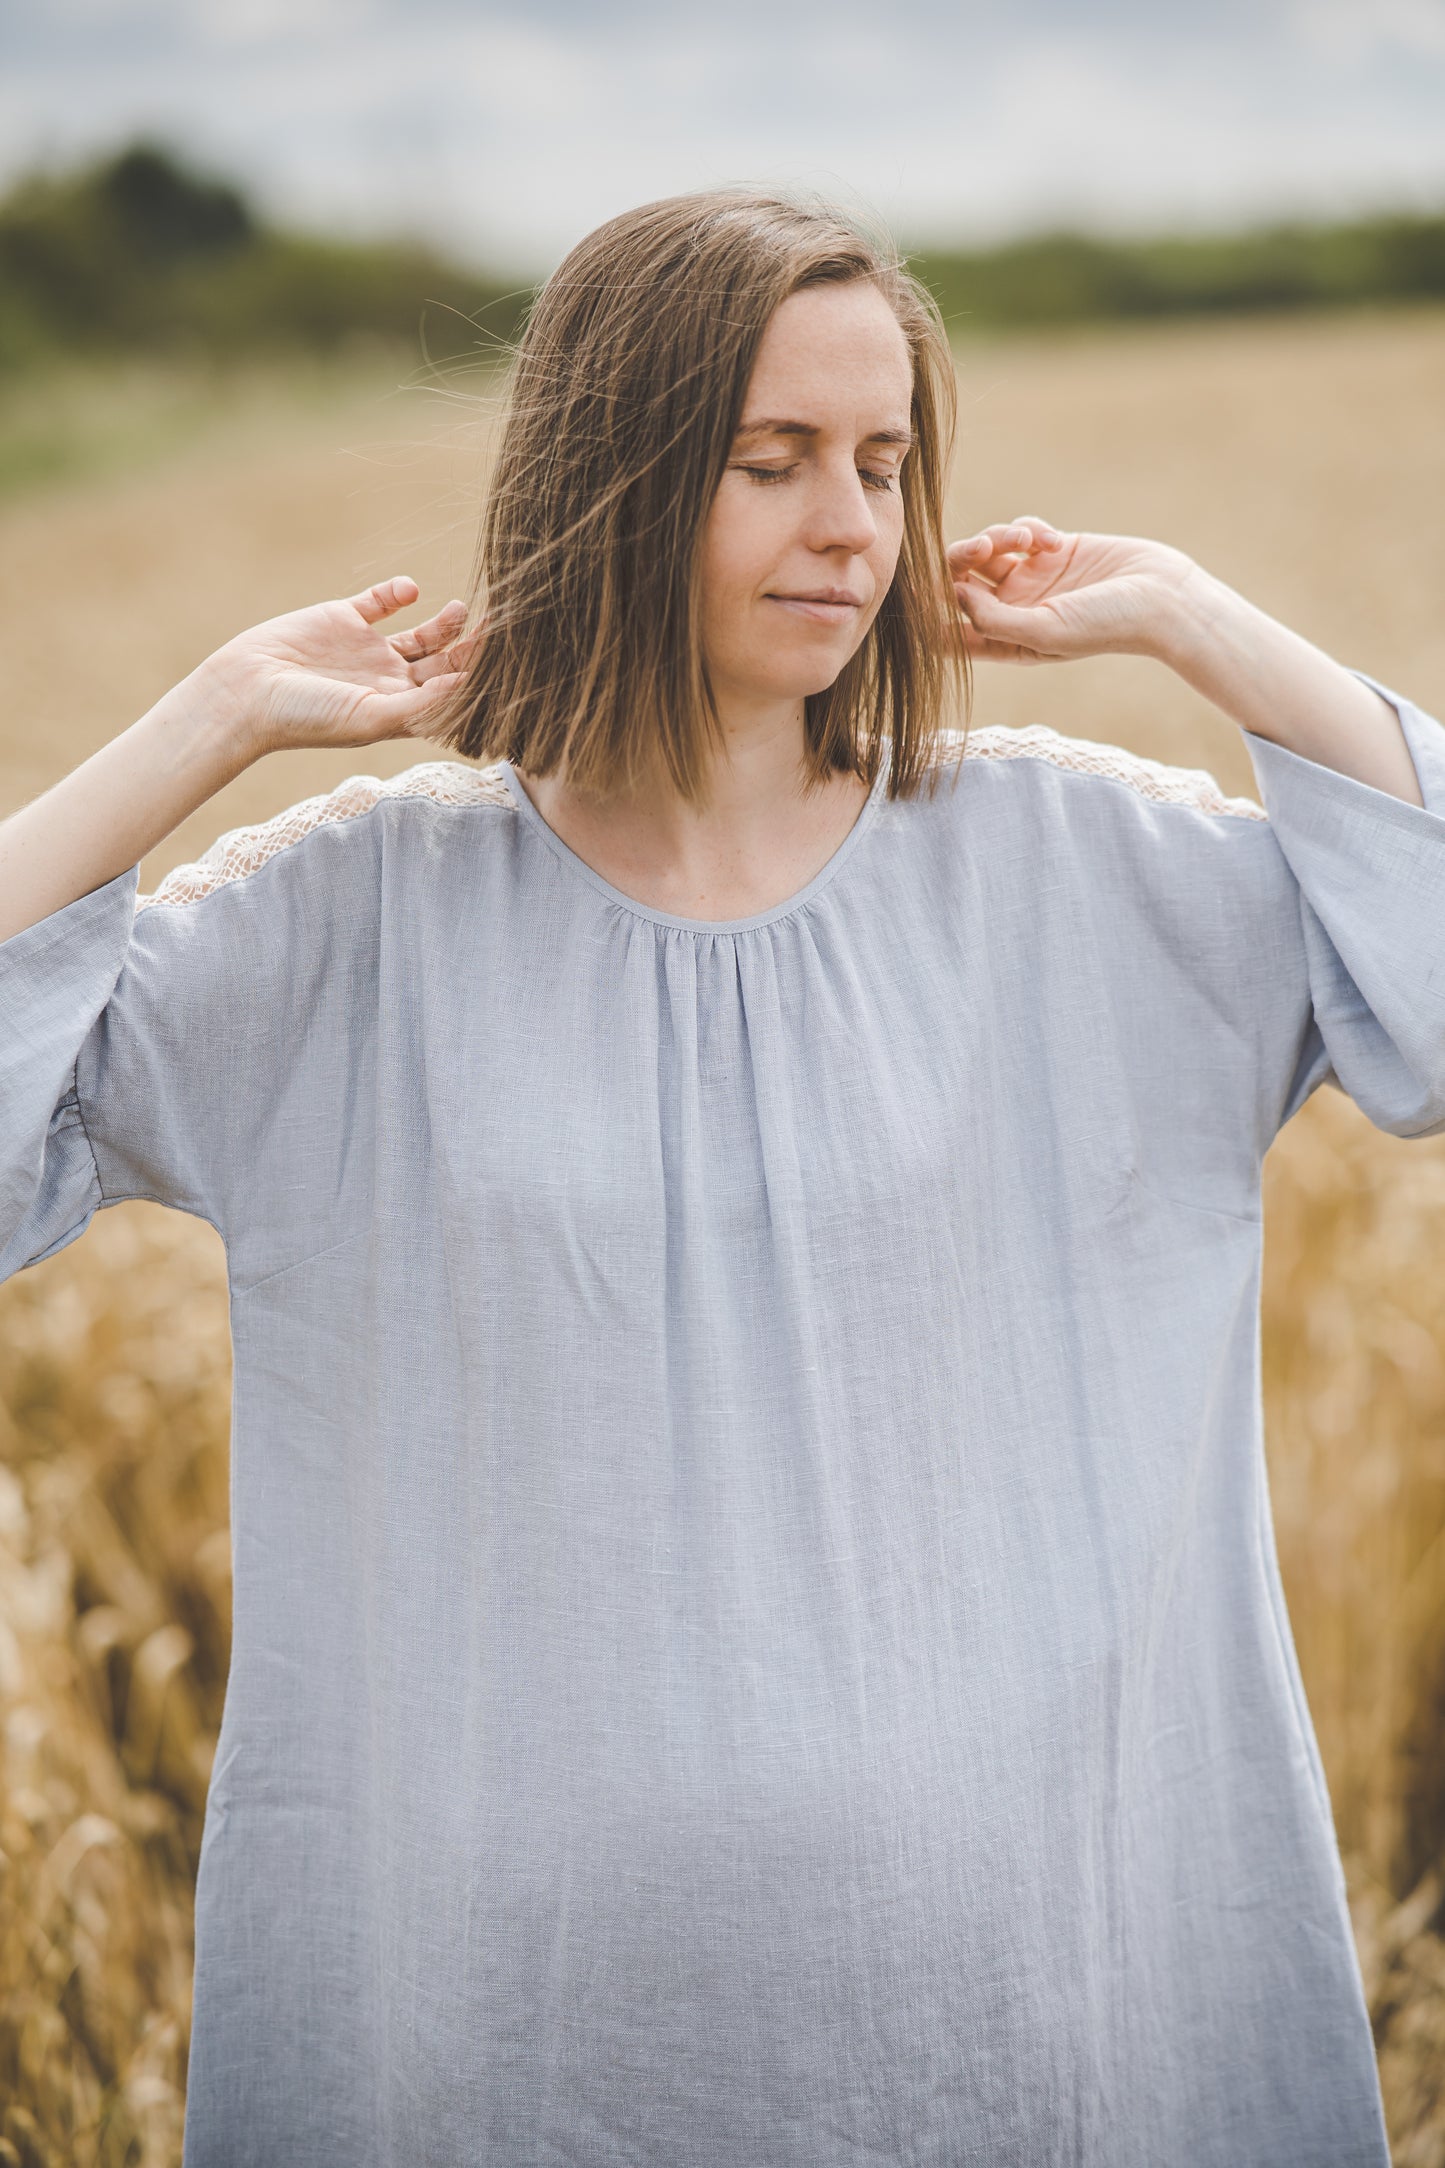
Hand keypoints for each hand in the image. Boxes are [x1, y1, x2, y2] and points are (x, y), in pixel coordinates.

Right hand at [179, 577, 480, 758]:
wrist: (246, 692)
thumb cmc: (306, 718)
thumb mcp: (369, 717)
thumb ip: (420, 704)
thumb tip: (466, 686)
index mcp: (400, 710)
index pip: (452, 696)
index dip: (479, 682)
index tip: (509, 666)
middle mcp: (390, 681)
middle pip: (445, 664)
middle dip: (473, 650)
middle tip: (502, 631)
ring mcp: (368, 649)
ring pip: (422, 633)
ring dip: (446, 622)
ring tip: (462, 610)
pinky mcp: (345, 618)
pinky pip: (381, 601)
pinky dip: (399, 592)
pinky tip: (410, 590)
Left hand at [946, 519, 1197, 665]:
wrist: (1161, 597)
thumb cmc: (1107, 626)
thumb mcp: (1045, 631)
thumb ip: (994, 619)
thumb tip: (954, 594)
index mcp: (1005, 642)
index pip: (949, 630)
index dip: (927, 611)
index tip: (920, 587)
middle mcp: (1013, 611)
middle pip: (960, 582)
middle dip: (963, 560)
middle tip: (984, 549)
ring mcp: (1032, 579)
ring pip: (986, 550)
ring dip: (998, 536)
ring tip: (1028, 539)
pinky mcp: (1052, 551)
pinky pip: (1019, 530)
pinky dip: (1028, 528)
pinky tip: (1055, 540)